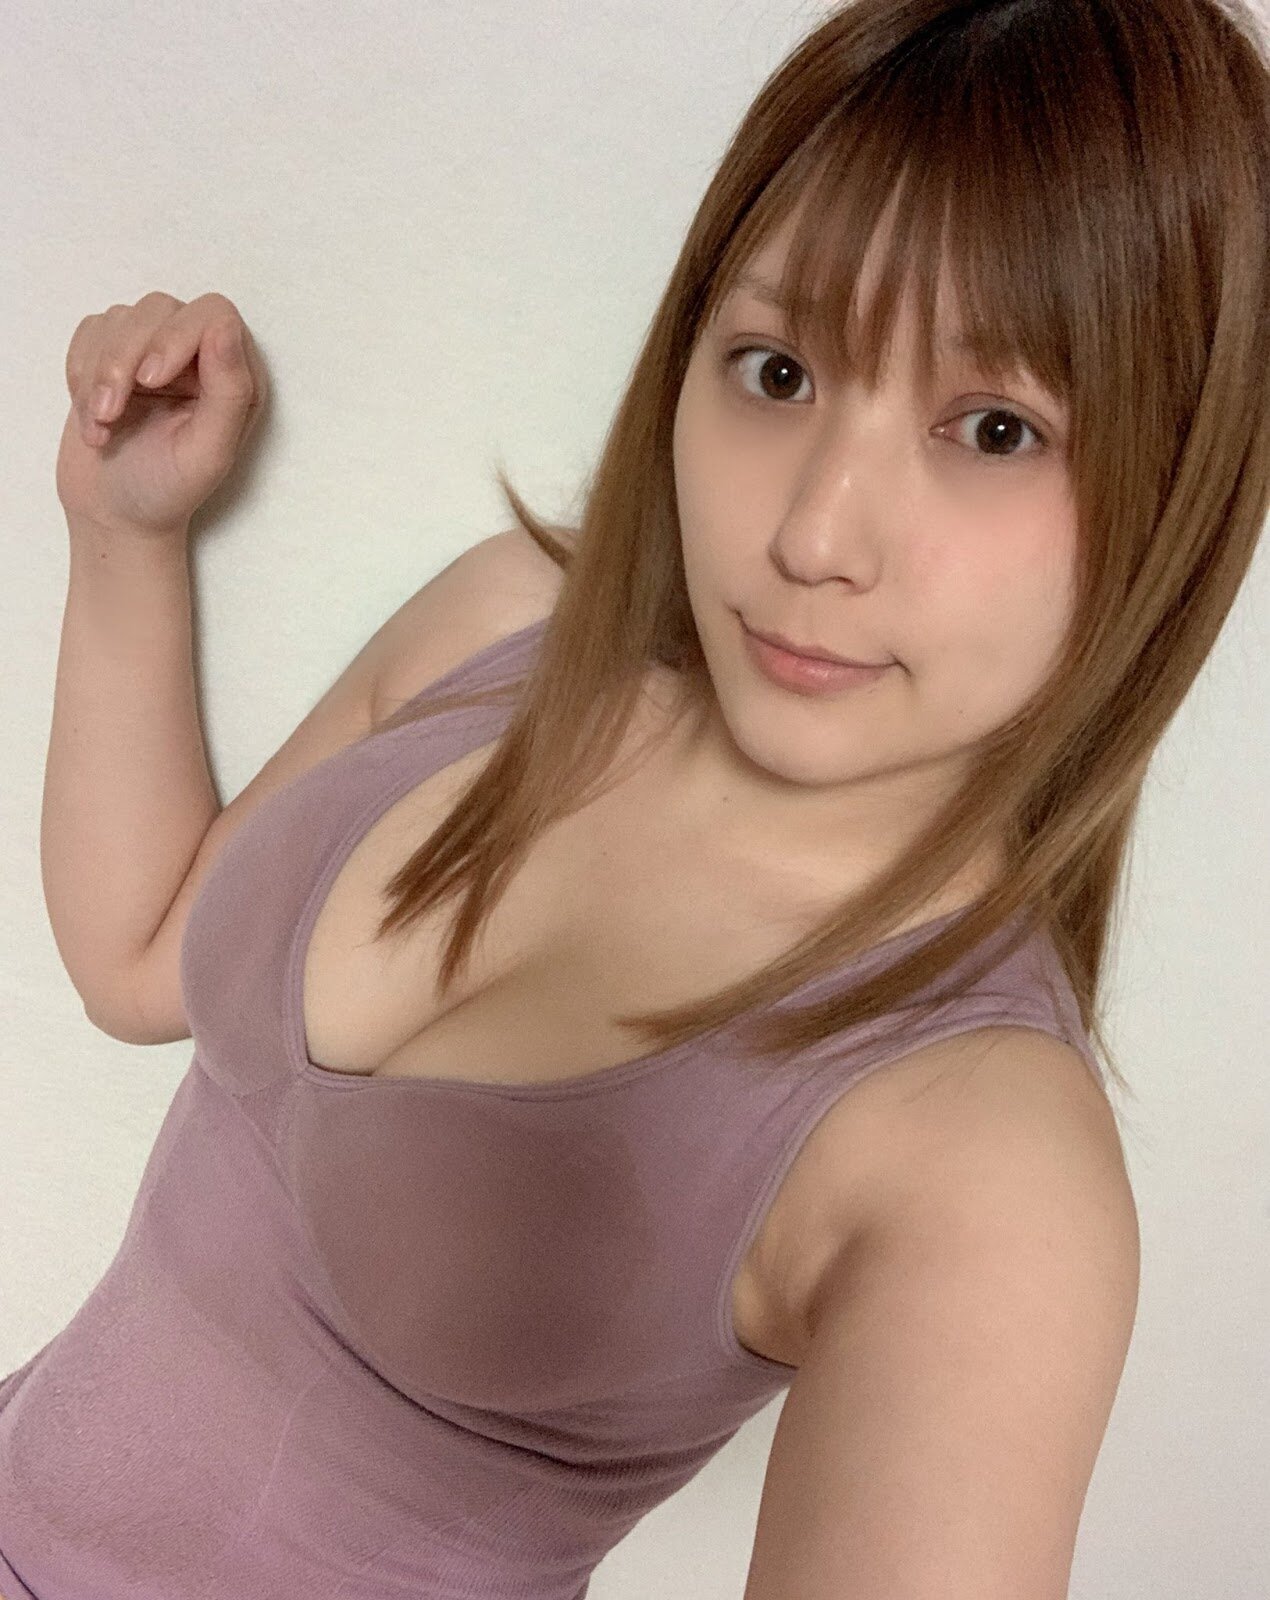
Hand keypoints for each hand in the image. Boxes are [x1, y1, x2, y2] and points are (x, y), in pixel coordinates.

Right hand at [56, 291, 267, 539]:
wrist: (115, 512)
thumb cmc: (168, 489)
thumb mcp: (208, 451)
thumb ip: (229, 390)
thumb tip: (225, 327)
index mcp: (236, 377)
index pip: (213, 313)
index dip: (176, 335)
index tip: (150, 379)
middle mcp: (200, 356)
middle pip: (159, 308)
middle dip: (124, 360)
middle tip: (111, 414)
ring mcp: (155, 351)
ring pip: (120, 318)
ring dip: (98, 374)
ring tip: (101, 424)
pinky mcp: (115, 354)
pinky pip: (91, 331)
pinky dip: (81, 373)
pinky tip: (91, 414)